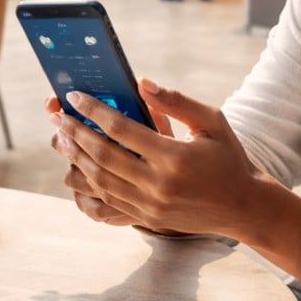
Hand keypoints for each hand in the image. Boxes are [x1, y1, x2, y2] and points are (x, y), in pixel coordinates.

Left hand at [46, 79, 267, 239]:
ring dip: (77, 158)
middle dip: (76, 134)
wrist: (243, 206)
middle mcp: (159, 185)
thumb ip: (177, 102)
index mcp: (174, 158)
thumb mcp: (212, 122)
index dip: (94, 111)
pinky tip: (79, 166)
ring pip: (101, 181)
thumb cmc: (229, 157)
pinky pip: (108, 201)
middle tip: (57, 116)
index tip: (74, 96)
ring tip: (62, 138)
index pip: (122, 130)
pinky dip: (89, 182)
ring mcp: (150, 206)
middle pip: (104, 156)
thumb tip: (142, 82)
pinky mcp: (147, 218)